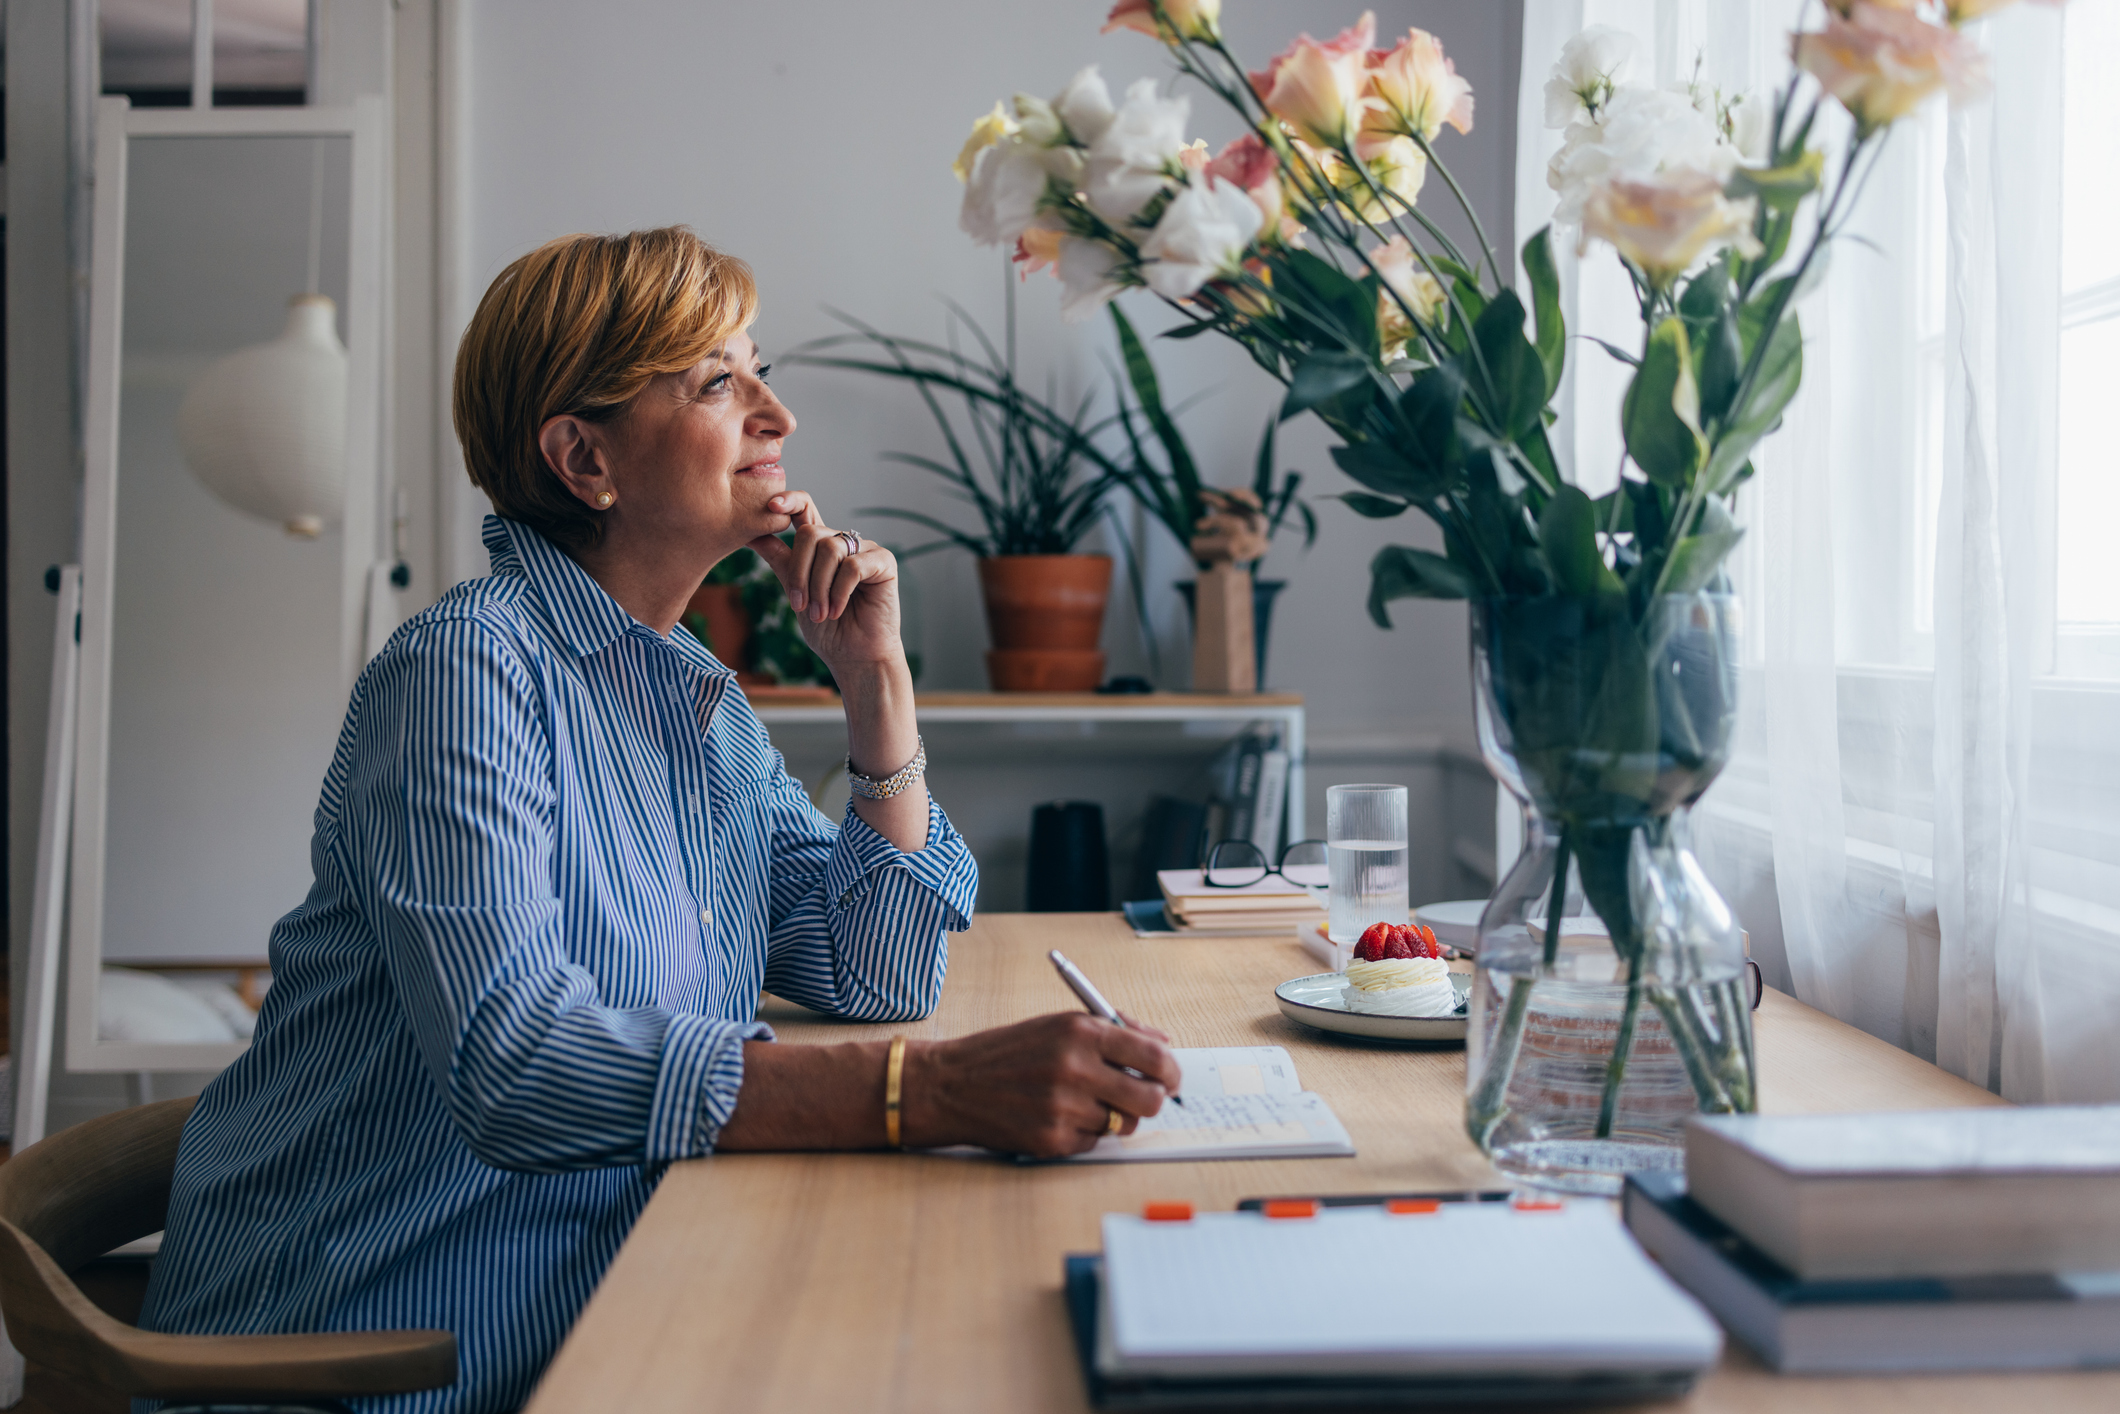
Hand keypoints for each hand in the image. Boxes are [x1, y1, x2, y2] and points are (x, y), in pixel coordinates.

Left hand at [747, 491, 901, 675]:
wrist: (855, 658)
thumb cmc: (828, 629)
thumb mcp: (795, 591)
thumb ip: (780, 560)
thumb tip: (750, 534)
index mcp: (821, 546)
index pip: (804, 509)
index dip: (788, 501)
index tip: (770, 506)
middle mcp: (844, 543)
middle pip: (811, 533)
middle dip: (799, 571)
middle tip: (799, 605)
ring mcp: (865, 550)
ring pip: (830, 549)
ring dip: (819, 587)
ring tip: (820, 613)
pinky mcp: (884, 562)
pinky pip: (853, 566)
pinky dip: (840, 592)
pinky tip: (838, 610)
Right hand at [900, 1013, 1183, 1158]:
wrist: (952, 1084)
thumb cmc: (1009, 1052)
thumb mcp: (1059, 1024)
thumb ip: (1116, 1031)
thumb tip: (1164, 1045)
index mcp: (1081, 1032)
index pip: (1153, 1056)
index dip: (1170, 1071)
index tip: (1170, 1078)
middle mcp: (1075, 1068)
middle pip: (1149, 1099)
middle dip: (1151, 1101)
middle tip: (1139, 1099)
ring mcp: (1063, 1107)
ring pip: (1121, 1123)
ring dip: (1110, 1116)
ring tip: (1078, 1101)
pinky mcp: (1052, 1139)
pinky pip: (1093, 1142)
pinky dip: (1083, 1133)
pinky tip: (1055, 1116)